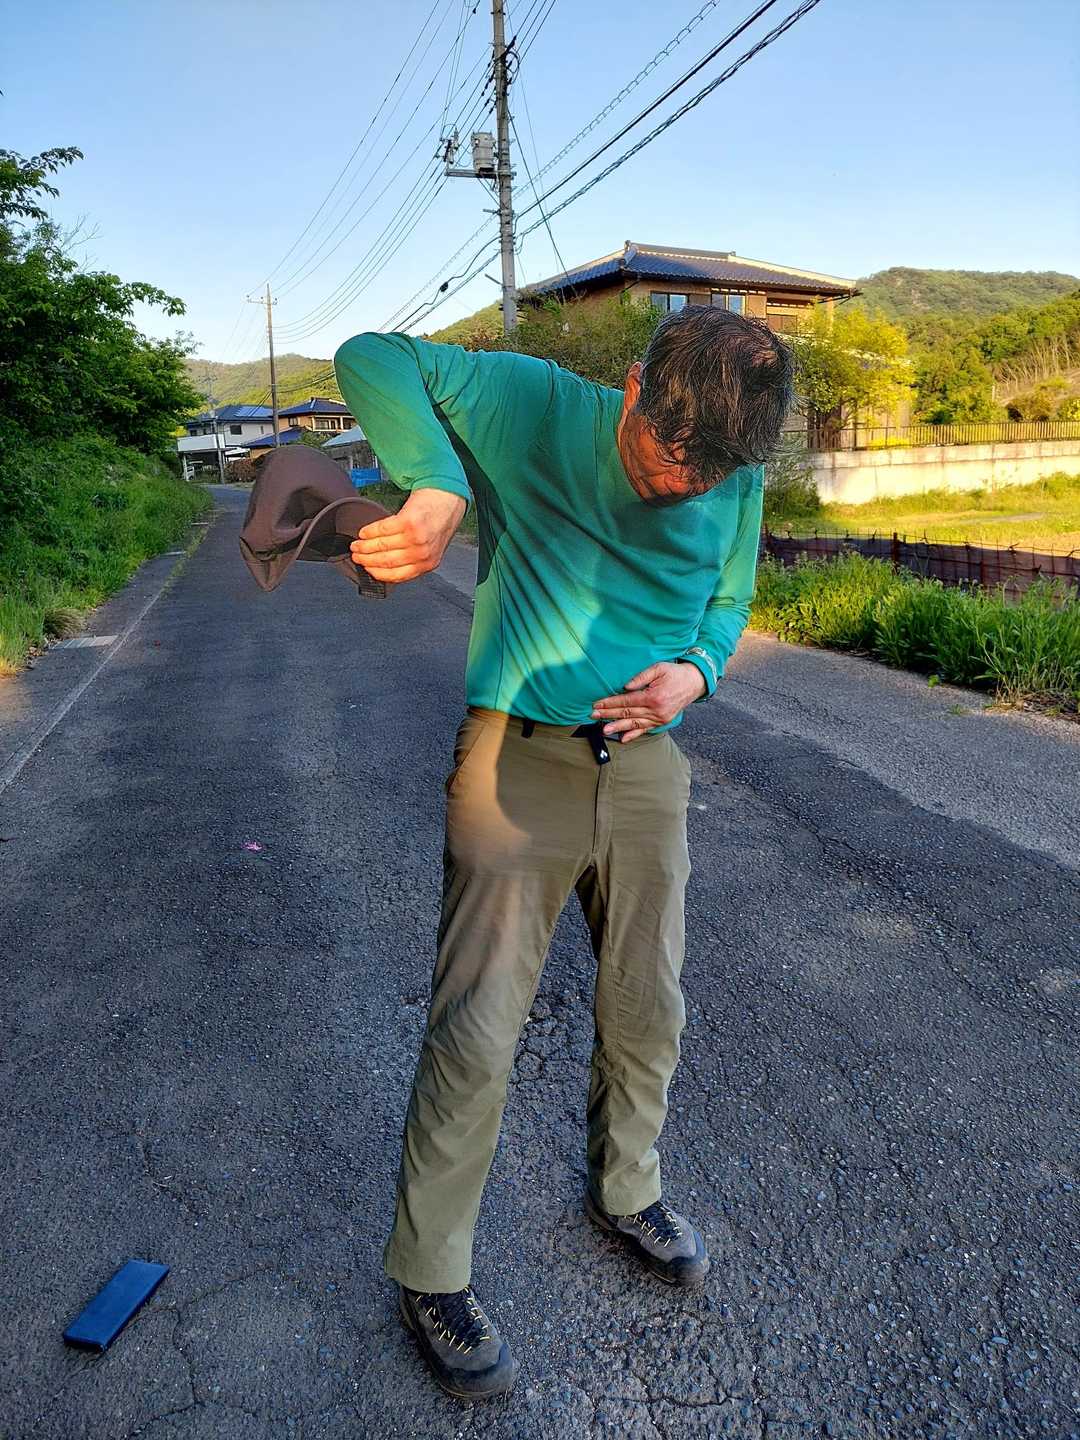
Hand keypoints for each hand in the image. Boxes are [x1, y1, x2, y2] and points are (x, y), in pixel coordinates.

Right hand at [350, 487, 466, 582]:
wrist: (448, 499)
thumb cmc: (438, 522)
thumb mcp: (431, 548)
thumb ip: (413, 559)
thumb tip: (385, 565)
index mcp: (427, 564)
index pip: (396, 575)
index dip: (376, 573)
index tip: (366, 568)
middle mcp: (422, 553)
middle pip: (386, 561)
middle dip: (366, 559)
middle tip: (356, 556)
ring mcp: (415, 538)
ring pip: (381, 546)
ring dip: (364, 546)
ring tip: (356, 545)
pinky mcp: (408, 522)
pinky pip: (382, 530)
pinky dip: (369, 531)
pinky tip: (364, 532)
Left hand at [591, 662, 705, 742]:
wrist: (693, 683)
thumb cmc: (674, 673)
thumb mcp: (658, 668)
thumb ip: (641, 677)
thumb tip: (625, 687)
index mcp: (653, 696)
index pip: (626, 701)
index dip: (610, 703)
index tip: (597, 704)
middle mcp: (656, 710)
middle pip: (628, 713)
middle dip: (609, 715)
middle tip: (594, 716)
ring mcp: (659, 718)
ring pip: (635, 724)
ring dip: (618, 727)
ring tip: (604, 730)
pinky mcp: (662, 721)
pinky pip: (646, 729)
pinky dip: (634, 735)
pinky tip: (623, 738)